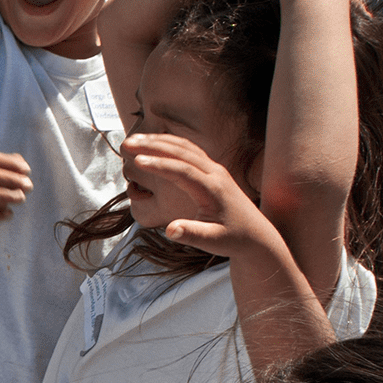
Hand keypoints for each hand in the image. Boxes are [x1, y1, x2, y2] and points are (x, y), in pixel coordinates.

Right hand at [121, 133, 280, 257]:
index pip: (183, 171)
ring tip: (134, 140)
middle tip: (127, 143)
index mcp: (213, 189)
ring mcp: (215, 169)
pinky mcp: (212, 170)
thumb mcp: (212, 242)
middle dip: (154, 145)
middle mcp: (215, 174)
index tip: (137, 162)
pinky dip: (169, 144)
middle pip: (182, 152)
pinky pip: (189, 151)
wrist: (255, 234)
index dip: (160, 165)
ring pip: (185, 147)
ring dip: (159, 141)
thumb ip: (191, 234)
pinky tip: (153, 143)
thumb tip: (171, 230)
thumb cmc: (232, 239)